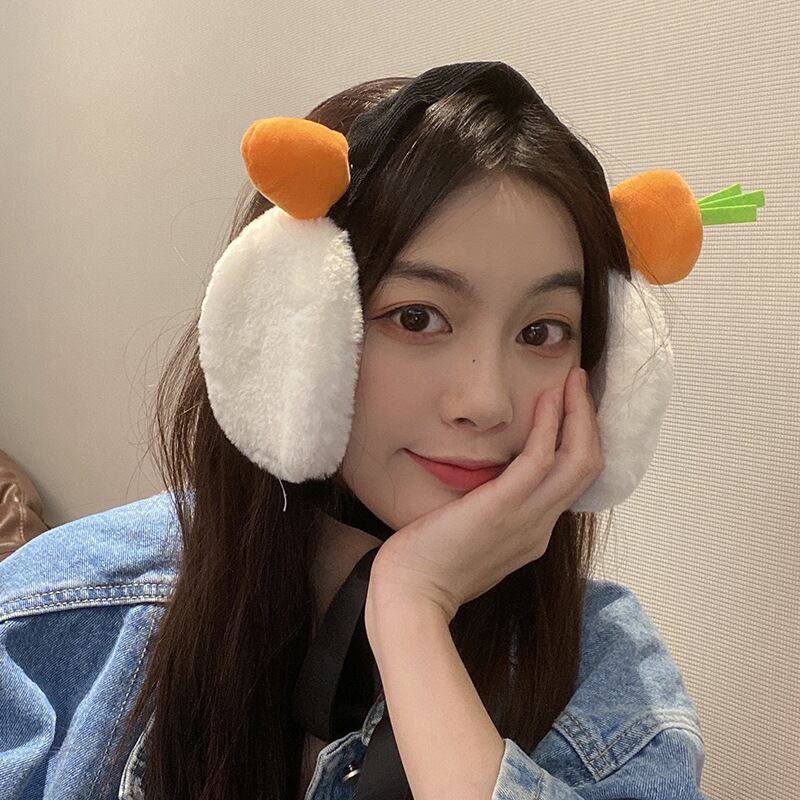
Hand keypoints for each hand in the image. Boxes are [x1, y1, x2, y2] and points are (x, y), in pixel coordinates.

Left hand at [369, 366, 602, 622]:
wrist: (410, 598)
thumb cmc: (428, 568)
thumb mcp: (470, 539)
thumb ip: (487, 515)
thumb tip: (481, 489)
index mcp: (532, 533)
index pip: (571, 483)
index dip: (578, 442)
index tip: (571, 410)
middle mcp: (539, 526)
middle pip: (586, 467)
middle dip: (588, 421)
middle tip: (580, 384)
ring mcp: (527, 520)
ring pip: (578, 461)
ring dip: (579, 415)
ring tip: (573, 381)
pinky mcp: (502, 508)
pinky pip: (540, 460)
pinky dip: (549, 425)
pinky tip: (547, 399)